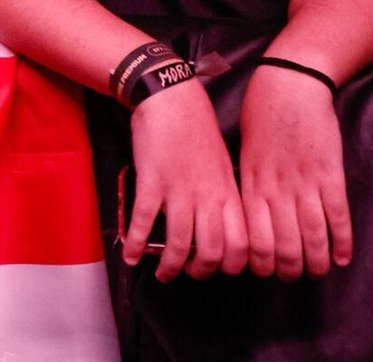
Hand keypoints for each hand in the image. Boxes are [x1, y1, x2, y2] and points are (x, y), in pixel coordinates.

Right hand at [124, 81, 249, 281]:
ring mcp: (179, 190)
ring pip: (180, 244)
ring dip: (170, 267)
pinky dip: (136, 244)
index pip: (242, 243)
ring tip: (163, 274)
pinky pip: (145, 222)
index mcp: (227, 192)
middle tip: (189, 272)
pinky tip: (131, 256)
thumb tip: (215, 224)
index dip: (232, 265)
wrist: (171, 98)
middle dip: (200, 271)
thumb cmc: (196, 127)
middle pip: (213, 251)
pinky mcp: (151, 182)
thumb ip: (221, 194)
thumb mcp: (221, 163)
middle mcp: (207, 196)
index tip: (219, 267)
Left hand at [238, 66, 352, 280]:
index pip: (253, 239)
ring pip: (312, 237)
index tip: (266, 270)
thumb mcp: (243, 152)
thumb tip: (246, 217)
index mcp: (251, 184)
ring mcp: (305, 182)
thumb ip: (247, 185)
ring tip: (318, 271)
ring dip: (317, 262)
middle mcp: (276, 189)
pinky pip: (337, 216)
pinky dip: (342, 242)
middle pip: (284, 246)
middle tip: (295, 275)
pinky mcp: (329, 173)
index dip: (261, 263)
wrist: (289, 84)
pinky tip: (342, 258)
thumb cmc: (261, 115)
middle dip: (290, 269)